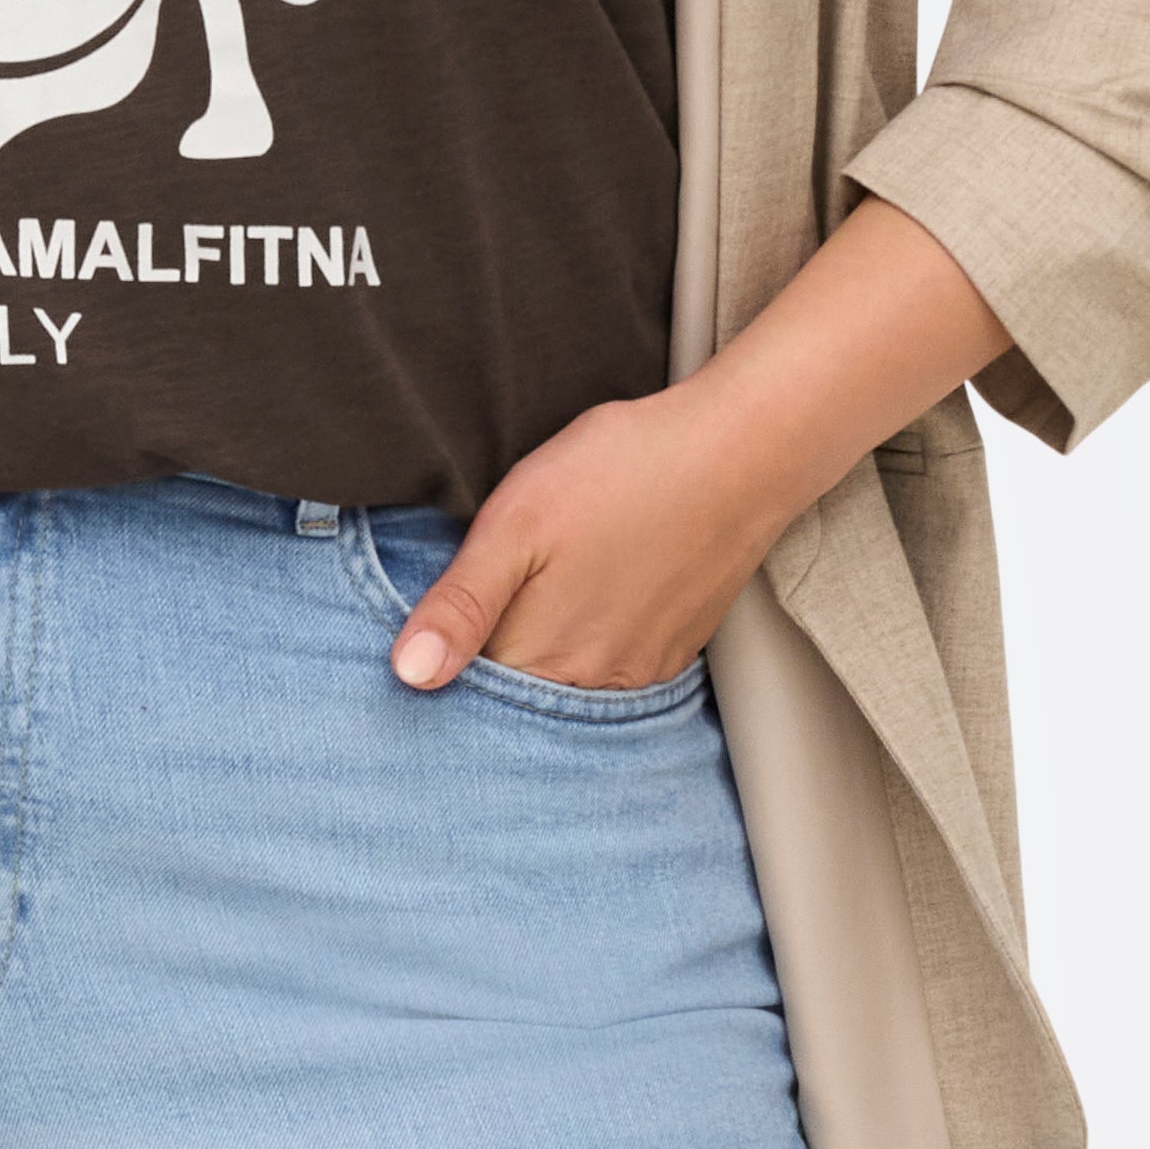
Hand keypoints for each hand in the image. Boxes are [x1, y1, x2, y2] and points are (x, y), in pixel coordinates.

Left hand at [384, 384, 772, 692]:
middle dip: (489, 663)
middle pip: (517, 697)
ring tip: (542, 591)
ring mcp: (639, 673)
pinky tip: (589, 596)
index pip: (465, 692)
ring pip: (565, 686)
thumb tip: (410, 676)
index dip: (442, 660)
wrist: (739, 451)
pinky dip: (589, 647)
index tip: (437, 624)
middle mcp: (591, 684)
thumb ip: (461, 604)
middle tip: (491, 594)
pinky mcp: (673, 652)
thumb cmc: (622, 472)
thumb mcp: (516, 522)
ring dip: (542, 656)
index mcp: (541, 657)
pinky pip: (612, 673)